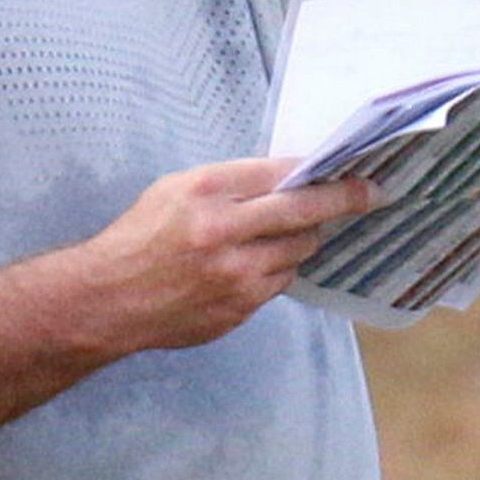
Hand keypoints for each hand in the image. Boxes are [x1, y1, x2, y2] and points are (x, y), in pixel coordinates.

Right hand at [75, 156, 376, 353]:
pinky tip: (258, 262)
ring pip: (299, 250)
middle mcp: (224, 233)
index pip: (283, 175)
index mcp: (207, 193)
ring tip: (291, 231)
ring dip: (303, 238)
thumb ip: (233, 182)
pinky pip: (278, 281)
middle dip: (344, 200)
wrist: (108, 301)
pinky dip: (276, 268)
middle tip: (372, 193)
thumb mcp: (178, 188)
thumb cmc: (141, 236)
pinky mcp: (238, 310)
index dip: (323, 171)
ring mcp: (234, 277)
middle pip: (305, 212)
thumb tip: (292, 176)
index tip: (354, 169)